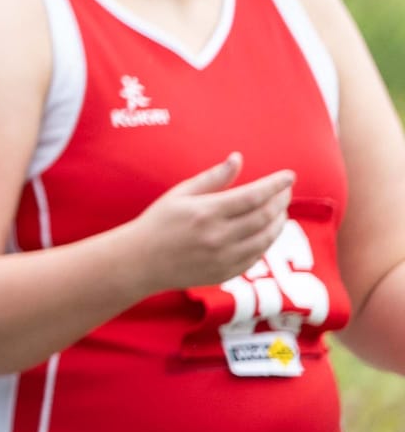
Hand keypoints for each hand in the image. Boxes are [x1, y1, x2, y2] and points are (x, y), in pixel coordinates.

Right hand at [123, 153, 294, 294]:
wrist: (142, 261)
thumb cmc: (159, 221)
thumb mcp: (180, 194)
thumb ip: (212, 177)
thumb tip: (237, 158)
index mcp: (207, 212)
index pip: (253, 195)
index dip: (275, 185)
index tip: (289, 176)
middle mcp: (219, 236)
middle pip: (265, 217)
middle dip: (281, 201)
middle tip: (286, 190)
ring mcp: (225, 257)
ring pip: (266, 238)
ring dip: (279, 222)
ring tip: (281, 210)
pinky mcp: (227, 273)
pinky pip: (257, 256)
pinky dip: (267, 241)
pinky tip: (266, 231)